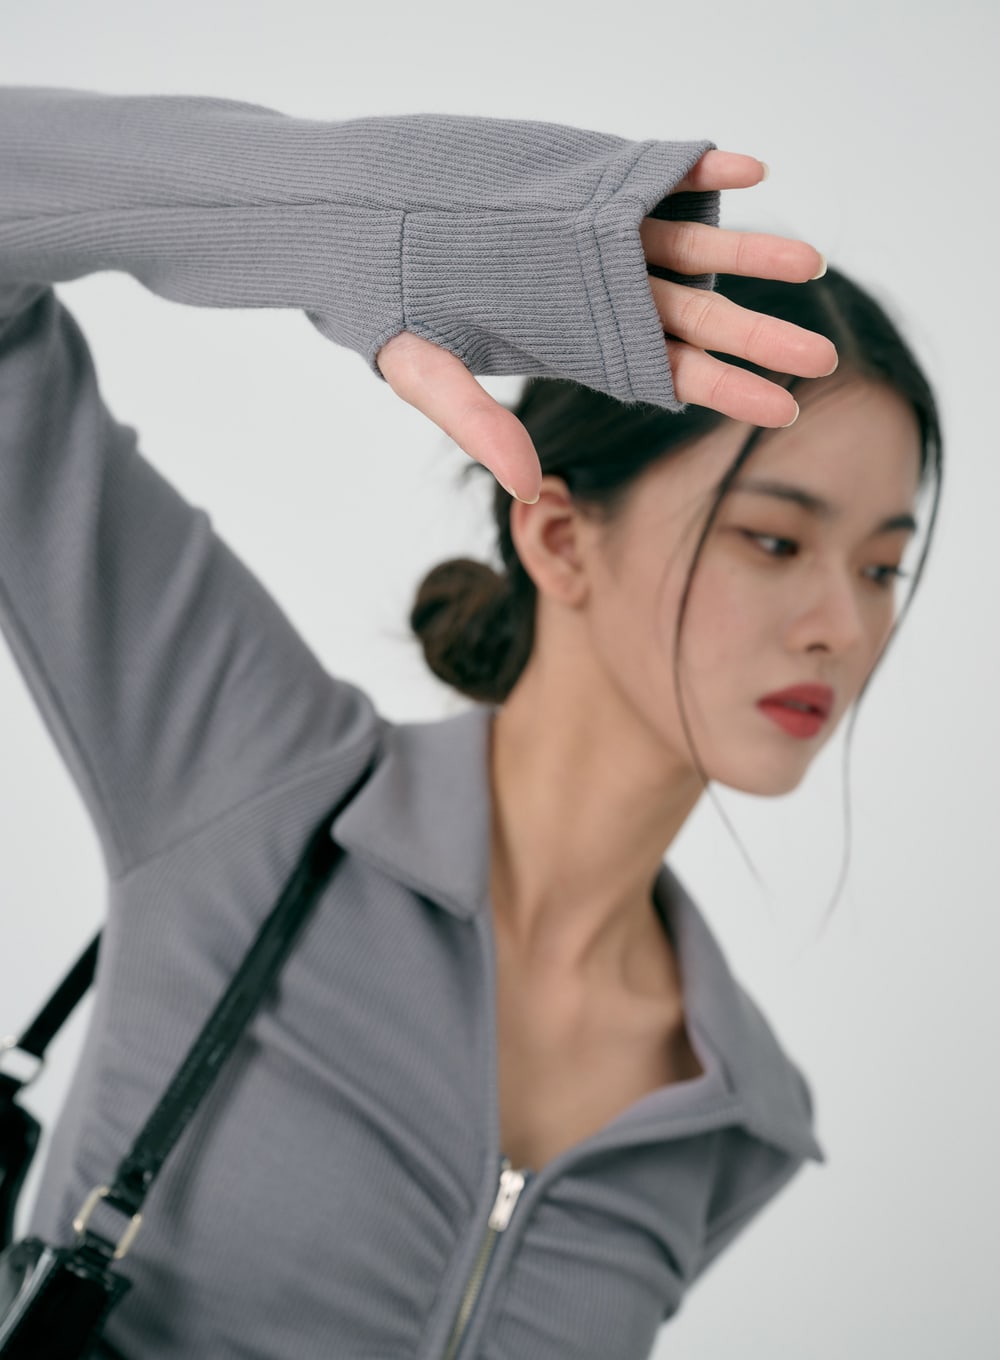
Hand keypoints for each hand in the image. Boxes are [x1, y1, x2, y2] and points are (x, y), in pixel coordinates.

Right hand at [376, 151, 835, 502]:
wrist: (360, 223)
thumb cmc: (392, 309)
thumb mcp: (428, 375)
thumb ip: (481, 427)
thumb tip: (529, 488)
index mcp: (582, 346)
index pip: (669, 375)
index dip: (725, 393)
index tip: (783, 415)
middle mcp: (606, 294)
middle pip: (698, 318)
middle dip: (760, 338)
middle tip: (824, 360)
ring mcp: (604, 238)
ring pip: (692, 250)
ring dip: (750, 256)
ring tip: (813, 266)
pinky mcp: (591, 183)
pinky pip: (659, 178)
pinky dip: (702, 173)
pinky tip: (751, 173)